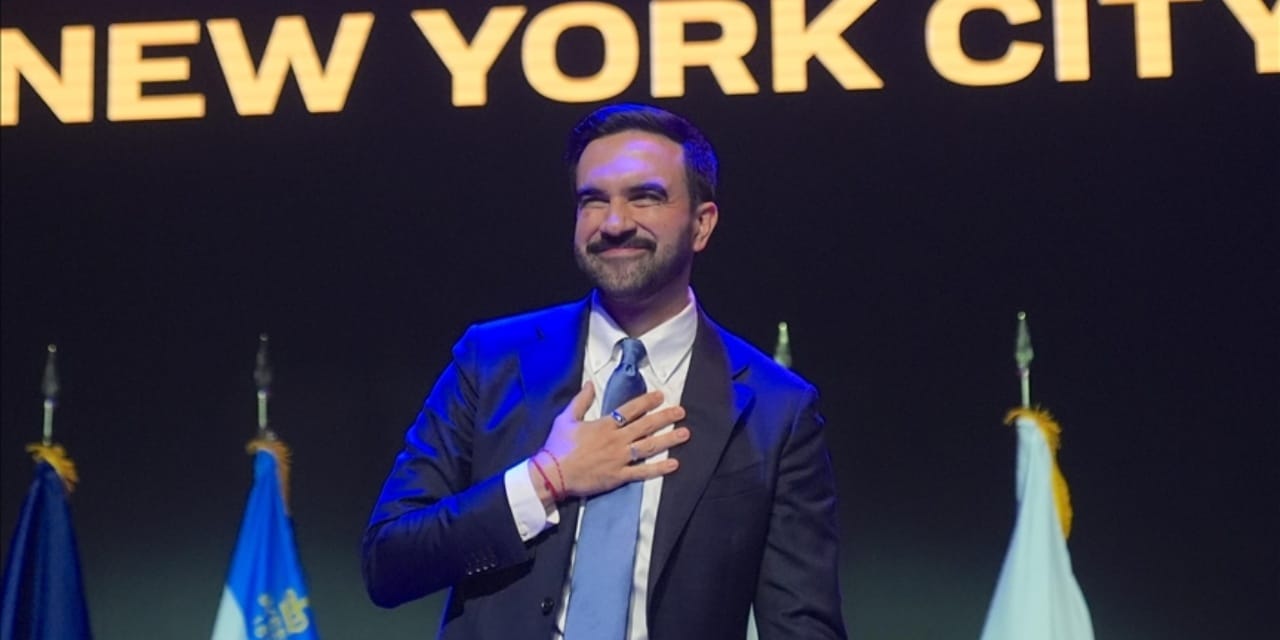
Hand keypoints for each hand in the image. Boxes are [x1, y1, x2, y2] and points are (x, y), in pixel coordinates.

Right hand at [533, 382, 688, 501]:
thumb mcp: (566, 418)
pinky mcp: (618, 476)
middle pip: (646, 426)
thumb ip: (581, 400)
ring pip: (649, 447)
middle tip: (681, 411)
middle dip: (665, 417)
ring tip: (684, 433)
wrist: (552, 474)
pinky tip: (674, 464)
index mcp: (604, 425)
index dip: (647, 402)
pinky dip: (659, 468)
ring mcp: (619, 459)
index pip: (630, 410)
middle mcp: (616, 440)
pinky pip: (642, 472)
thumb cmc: (557, 446)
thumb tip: (589, 383)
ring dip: (668, 439)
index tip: (661, 396)